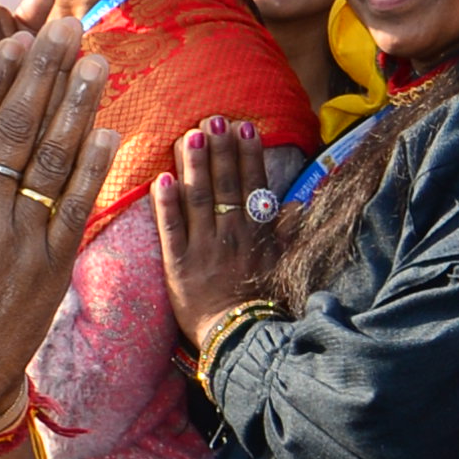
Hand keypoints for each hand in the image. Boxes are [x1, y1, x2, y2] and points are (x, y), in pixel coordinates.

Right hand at [0, 18, 106, 428]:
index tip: (18, 40)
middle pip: (20, 130)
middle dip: (46, 74)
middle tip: (70, 28)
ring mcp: (20, 242)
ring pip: (53, 161)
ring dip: (79, 108)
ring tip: (98, 62)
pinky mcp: (50, 271)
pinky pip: (76, 210)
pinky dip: (94, 170)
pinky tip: (110, 131)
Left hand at [150, 115, 283, 349]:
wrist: (239, 339)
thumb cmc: (262, 302)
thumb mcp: (284, 266)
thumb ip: (287, 233)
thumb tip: (297, 203)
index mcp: (257, 235)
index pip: (253, 186)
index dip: (249, 156)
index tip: (245, 129)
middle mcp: (231, 235)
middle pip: (224, 185)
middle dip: (219, 150)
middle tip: (213, 119)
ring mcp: (204, 248)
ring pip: (198, 199)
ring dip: (194, 165)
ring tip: (189, 136)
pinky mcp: (178, 265)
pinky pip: (171, 230)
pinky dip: (166, 204)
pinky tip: (161, 179)